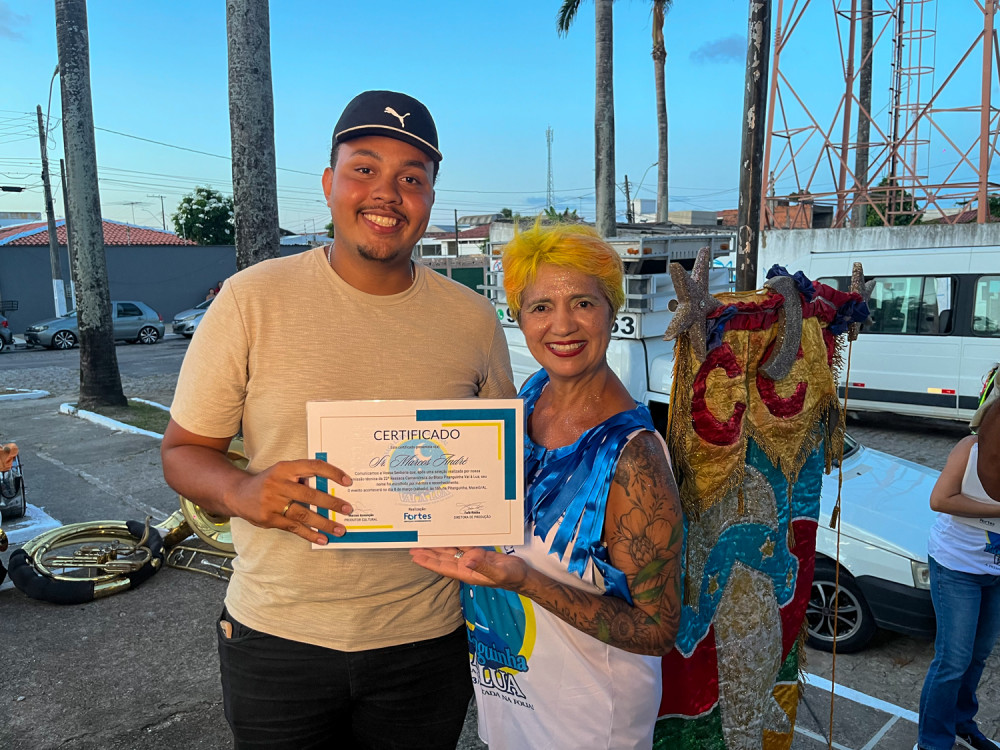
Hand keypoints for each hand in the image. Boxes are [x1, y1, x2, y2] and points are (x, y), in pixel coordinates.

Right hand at [230, 458, 353, 544]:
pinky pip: (294, 528)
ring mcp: (272, 503)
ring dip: (324, 523)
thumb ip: (301, 477)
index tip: (347, 481)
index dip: (332, 473)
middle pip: (310, 495)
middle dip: (331, 503)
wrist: (237, 494)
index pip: (313, 467)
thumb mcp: (282, 472)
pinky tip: (322, 539)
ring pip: (303, 514)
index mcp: (285, 468)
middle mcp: (278, 484)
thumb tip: (329, 488)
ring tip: (339, 529)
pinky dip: (310, 534)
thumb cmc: (268, 482)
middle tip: (348, 509)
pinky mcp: (269, 519)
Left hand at [409, 546, 528, 590]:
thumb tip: (466, 560)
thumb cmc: (511, 576)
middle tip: (413, 546)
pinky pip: (462, 545)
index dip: (429, 562)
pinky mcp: (478, 553)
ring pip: (450, 551)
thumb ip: (482, 566)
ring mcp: (472, 559)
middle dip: (428, 553)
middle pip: (442, 559)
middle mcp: (466, 566)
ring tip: (424, 539)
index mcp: (467, 572)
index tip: (415, 556)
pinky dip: (453, 540)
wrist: (522, 575)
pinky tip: (446, 535)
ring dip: (437, 547)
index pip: (444, 567)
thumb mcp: (498, 572)